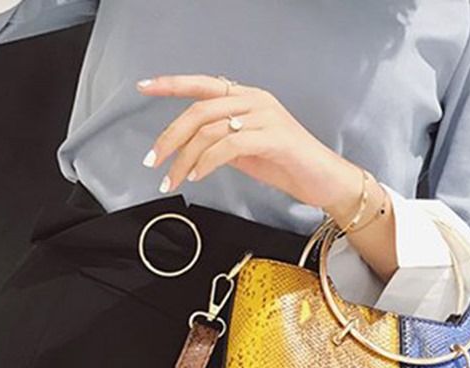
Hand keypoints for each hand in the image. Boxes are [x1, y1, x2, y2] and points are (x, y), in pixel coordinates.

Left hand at [136, 73, 362, 214]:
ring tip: (174, 178)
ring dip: (185, 158)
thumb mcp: (247, 150)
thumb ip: (222, 141)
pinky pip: (230, 145)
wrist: (325, 181)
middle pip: (200, 109)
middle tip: (153, 159)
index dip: (172, 84)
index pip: (203, 84)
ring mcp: (266, 117)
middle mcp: (255, 100)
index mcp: (248, 98)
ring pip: (211, 129)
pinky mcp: (274, 137)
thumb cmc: (289, 166)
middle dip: (170, 135)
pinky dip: (208, 161)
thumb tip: (192, 148)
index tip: (144, 87)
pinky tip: (198, 175)